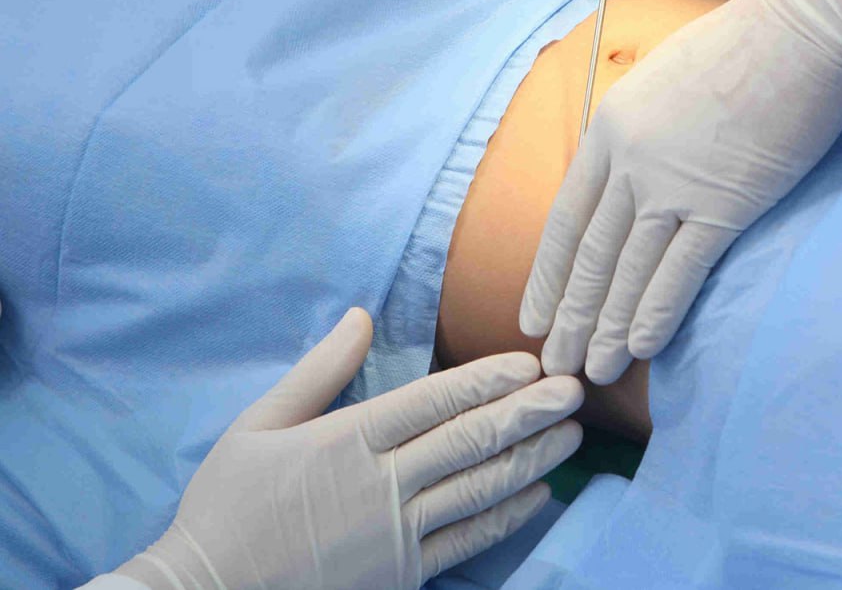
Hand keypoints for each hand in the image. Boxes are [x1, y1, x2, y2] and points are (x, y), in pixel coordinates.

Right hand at [116, 308, 582, 589]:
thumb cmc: (227, 507)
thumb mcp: (259, 426)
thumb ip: (319, 371)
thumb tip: (360, 317)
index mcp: (347, 440)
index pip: (434, 400)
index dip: (487, 379)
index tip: (529, 362)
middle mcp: (380, 484)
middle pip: (470, 439)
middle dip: (529, 411)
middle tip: (575, 389)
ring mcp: (394, 534)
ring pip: (479, 487)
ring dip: (532, 457)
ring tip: (571, 435)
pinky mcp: (402, 575)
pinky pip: (467, 540)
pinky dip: (507, 516)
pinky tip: (539, 495)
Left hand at [520, 0, 841, 384]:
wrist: (800, 29)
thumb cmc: (744, 43)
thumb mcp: (665, 75)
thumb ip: (643, 126)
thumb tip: (640, 161)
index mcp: (611, 128)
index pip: (568, 218)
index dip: (549, 274)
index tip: (536, 314)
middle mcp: (630, 162)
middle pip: (590, 254)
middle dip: (570, 315)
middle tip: (553, 362)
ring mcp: (674, 186)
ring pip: (626, 271)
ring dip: (606, 328)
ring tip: (591, 372)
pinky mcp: (724, 205)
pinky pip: (679, 272)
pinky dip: (655, 314)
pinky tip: (640, 349)